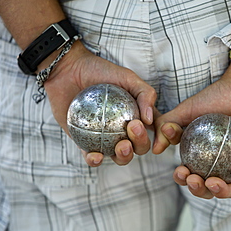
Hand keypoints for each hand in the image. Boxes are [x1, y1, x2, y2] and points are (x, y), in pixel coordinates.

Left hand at [43, 41, 156, 166]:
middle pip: (139, 147)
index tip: (159, 136)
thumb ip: (145, 94)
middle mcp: (124, 130)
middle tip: (133, 128)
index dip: (162, 139)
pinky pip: (93, 157)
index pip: (155, 132)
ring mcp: (106, 139)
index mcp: (138, 117)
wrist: (68, 70)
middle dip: (141, 144)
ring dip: (124, 157)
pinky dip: (95, 160)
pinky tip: (96, 155)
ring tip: (122, 146)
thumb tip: (149, 120)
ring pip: (120, 157)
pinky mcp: (86, 143)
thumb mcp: (128, 77)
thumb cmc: (100, 71)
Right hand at [153, 61, 230, 198]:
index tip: (180, 170)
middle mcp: (221, 160)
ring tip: (212, 183)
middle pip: (210, 186)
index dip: (184, 178)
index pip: (192, 174)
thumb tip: (155, 150)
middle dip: (199, 190)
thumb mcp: (186, 110)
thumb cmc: (216, 96)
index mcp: (204, 154)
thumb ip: (167, 126)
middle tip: (194, 180)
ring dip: (222, 191)